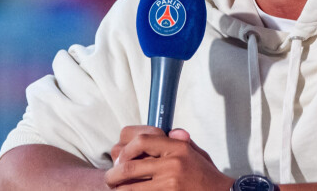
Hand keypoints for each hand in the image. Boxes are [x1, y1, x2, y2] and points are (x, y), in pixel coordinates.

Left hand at [105, 125, 234, 189]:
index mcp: (178, 147)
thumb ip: (181, 141)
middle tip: (110, 178)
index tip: (120, 156)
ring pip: (130, 188)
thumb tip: (167, 131)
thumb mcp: (197, 153)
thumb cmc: (207, 176)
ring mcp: (169, 184)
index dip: (126, 148)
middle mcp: (172, 164)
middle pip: (130, 166)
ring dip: (119, 190)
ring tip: (115, 189)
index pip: (142, 140)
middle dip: (114, 174)